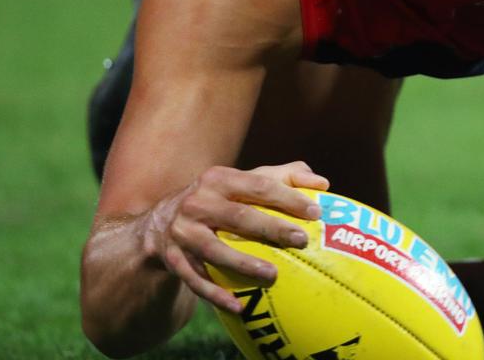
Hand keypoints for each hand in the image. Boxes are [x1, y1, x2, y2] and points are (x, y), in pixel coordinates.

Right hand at [142, 161, 329, 312]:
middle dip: (271, 228)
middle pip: (239, 216)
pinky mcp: (173, 259)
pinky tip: (238, 306)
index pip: (259, 185)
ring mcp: (183, 232)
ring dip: (243, 264)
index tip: (315, 212)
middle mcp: (198, 203)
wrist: (161, 223)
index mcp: (219, 179)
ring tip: (273, 275)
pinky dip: (215, 294)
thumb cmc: (220, 199)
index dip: (288, 197)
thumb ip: (285, 177)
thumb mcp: (244, 181)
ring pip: (214, 251)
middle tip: (302, 241)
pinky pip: (195, 280)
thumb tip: (323, 184)